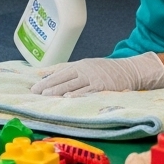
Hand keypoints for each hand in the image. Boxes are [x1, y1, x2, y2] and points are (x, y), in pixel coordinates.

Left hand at [30, 53, 163, 96]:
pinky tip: (68, 97)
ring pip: (72, 85)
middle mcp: (83, 70)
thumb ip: (74, 73)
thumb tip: (55, 79)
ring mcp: (92, 78)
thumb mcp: (89, 67)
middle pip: (62, 78)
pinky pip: (87, 91)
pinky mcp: (102, 86)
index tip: (34, 88)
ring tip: (46, 95)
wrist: (129, 70)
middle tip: (35, 93)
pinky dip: (77, 94)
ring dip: (58, 90)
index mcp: (79, 65)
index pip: (58, 73)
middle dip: (48, 86)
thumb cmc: (107, 70)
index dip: (46, 80)